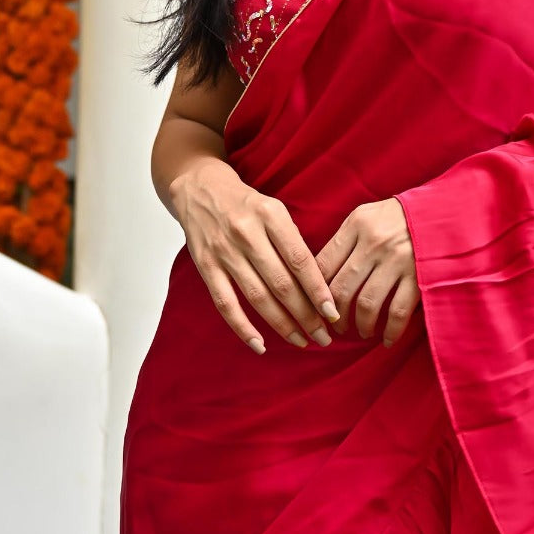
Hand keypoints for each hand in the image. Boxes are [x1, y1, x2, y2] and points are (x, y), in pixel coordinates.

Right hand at [170, 161, 340, 354]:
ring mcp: (224, 251)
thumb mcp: (275, 209)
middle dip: (306, 315)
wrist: (200, 188)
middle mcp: (247, 233)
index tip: (333, 312)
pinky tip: (260, 345)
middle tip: (323, 336)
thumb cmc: (247, 203)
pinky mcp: (206, 266)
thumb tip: (317, 285)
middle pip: (282, 283)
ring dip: (282, 324)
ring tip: (302, 341)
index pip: (300, 260)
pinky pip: (225, 304)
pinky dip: (243, 328)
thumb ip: (293, 241)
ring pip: (258, 297)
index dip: (318, 290)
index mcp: (271, 215)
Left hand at [315, 197, 419, 346]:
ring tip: (361, 331)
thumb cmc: (397, 217)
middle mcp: (374, 242)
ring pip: (366, 304)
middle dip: (335, 316)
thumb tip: (320, 277)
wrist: (442, 210)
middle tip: (336, 326)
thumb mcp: (367, 216)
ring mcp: (397, 259)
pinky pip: (398, 311)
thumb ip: (344, 241)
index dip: (315, 293)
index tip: (316, 308)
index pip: (323, 264)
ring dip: (360, 325)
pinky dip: (390, 331)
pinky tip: (386, 339)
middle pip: (341, 289)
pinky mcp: (418, 275)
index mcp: (357, 225)